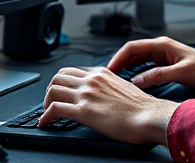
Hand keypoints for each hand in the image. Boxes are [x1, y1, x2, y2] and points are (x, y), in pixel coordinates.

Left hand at [39, 66, 177, 144]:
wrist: (150, 117)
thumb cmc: (142, 107)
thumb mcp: (124, 87)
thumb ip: (109, 86)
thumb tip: (102, 95)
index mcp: (102, 73)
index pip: (71, 70)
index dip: (62, 82)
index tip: (60, 92)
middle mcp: (92, 80)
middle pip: (58, 77)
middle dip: (50, 90)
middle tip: (50, 102)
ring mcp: (86, 94)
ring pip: (52, 90)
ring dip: (45, 103)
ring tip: (47, 113)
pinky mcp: (83, 111)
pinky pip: (54, 109)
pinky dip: (45, 117)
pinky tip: (45, 124)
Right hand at [108, 36, 194, 89]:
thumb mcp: (181, 72)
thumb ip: (158, 76)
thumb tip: (136, 81)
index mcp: (162, 45)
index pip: (133, 47)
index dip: (118, 58)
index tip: (108, 69)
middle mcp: (161, 48)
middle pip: (132, 53)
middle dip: (118, 63)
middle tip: (107, 77)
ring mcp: (163, 55)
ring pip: (137, 60)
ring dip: (126, 68)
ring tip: (115, 81)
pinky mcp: (166, 64)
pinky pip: (145, 66)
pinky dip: (135, 72)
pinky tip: (130, 82)